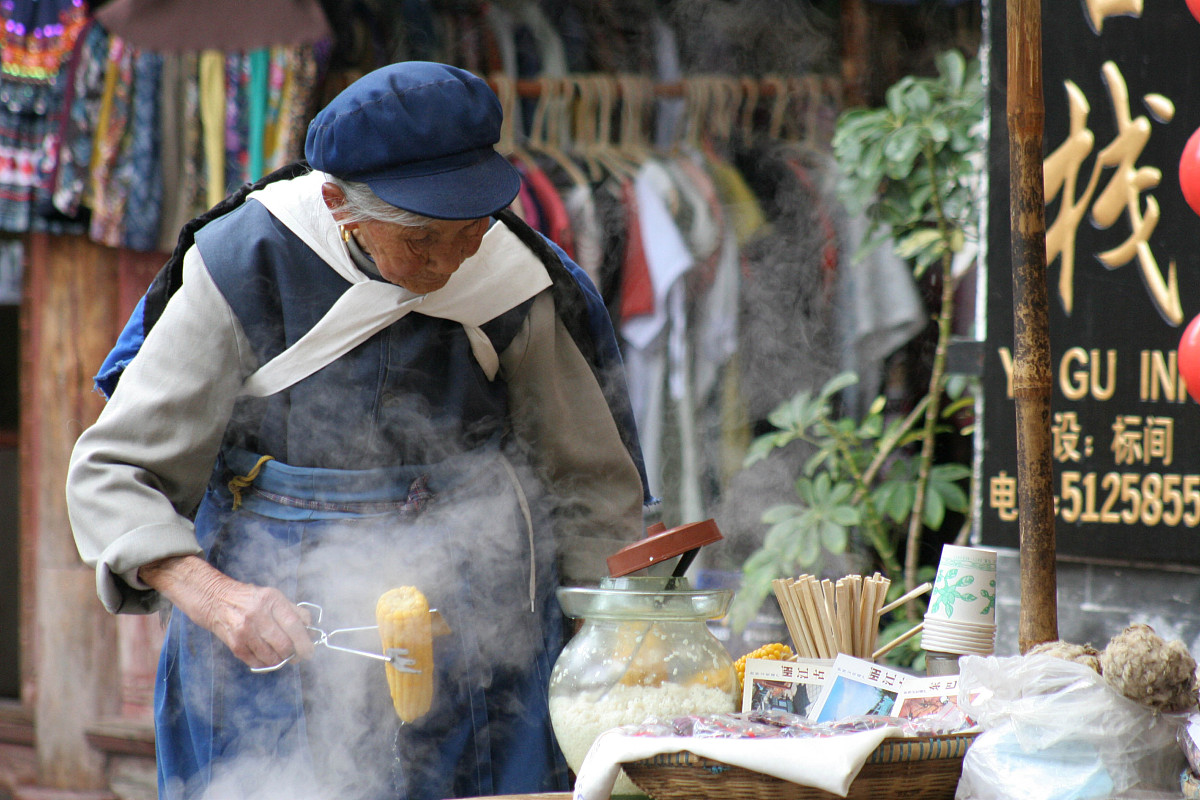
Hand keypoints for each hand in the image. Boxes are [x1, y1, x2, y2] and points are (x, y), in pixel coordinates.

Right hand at [139, 555, 314, 669]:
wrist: (216, 600)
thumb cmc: (250, 599)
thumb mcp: (274, 596)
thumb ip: (294, 611)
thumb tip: (310, 629)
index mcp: (271, 600)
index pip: (294, 625)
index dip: (305, 641)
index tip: (310, 651)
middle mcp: (257, 615)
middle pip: (284, 644)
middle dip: (293, 654)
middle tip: (296, 656)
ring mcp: (245, 631)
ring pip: (271, 657)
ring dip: (280, 661)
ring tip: (282, 656)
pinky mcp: (235, 644)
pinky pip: (256, 662)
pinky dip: (265, 663)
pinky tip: (267, 657)